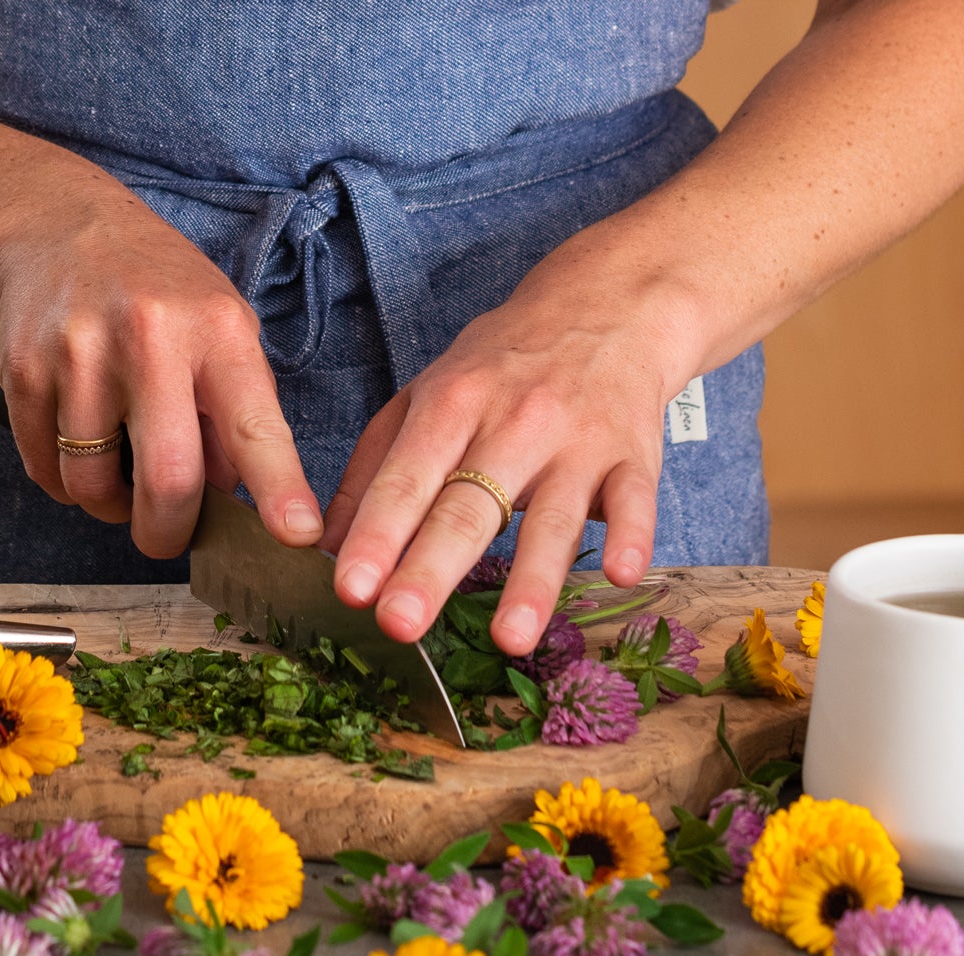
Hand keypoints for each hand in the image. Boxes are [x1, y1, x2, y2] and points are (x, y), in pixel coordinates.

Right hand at [0, 108, 321, 556]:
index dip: (279, 489)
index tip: (298, 536)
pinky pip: (45, 470)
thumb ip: (236, 412)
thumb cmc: (159, 291)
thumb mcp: (222, 329)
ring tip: (119, 475)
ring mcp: (80, 354)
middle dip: (168, 533)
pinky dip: (66, 483)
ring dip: (109, 506)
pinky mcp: (24, 370)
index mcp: (217, 333)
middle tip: (166, 537)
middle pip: (167, 478)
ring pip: (94, 485)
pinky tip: (81, 449)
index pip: (255, 426)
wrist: (60, 228)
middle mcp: (150, 339)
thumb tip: (231, 499)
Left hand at [323, 230, 688, 656]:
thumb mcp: (426, 395)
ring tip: (508, 640)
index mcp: (450, 405)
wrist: (608, 306)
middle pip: (467, 508)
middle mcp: (512, 424)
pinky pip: (635, 501)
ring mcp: (577, 442)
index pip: (405, 480)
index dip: (377, 535)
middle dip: (430, 569)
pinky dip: (633, 537)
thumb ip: (375, 467)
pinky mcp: (633, 456)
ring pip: (552, 519)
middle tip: (398, 625)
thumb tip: (328, 544)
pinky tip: (621, 576)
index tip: (350, 589)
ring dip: (532, 581)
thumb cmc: (503, 364)